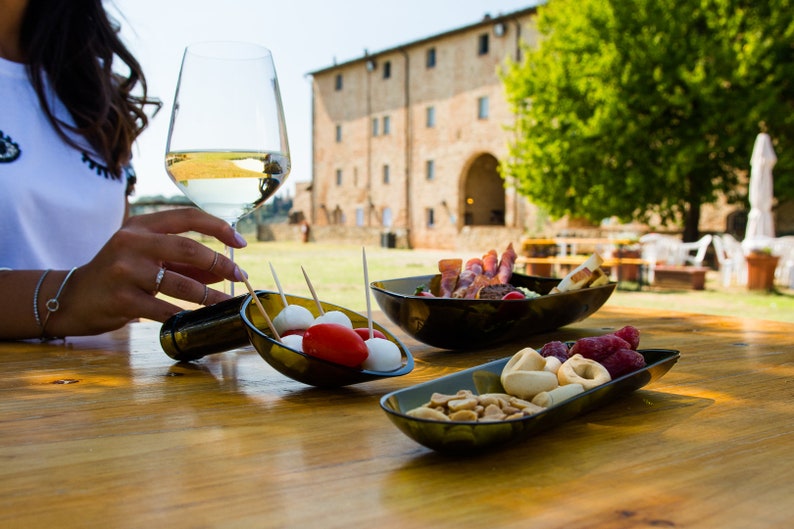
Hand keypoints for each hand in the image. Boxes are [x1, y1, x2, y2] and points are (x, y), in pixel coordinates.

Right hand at [46, 208, 247, 336]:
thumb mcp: (148, 258)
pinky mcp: (122, 299)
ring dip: (210, 295)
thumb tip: (225, 270)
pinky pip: (165, 309)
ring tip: (227, 302)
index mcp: (141, 225)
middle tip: (239, 276)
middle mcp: (132, 243)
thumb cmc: (118, 274)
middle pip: (188, 248)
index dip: (219, 228)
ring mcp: (125, 271)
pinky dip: (186, 315)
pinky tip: (200, 319)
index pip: (187, 217)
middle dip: (220, 263)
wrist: (73, 298)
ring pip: (180, 283)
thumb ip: (185, 262)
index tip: (240, 242)